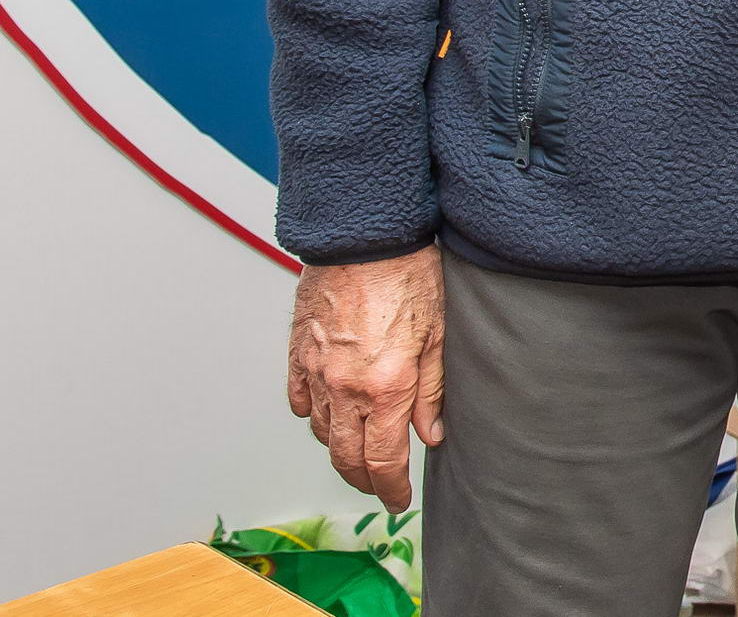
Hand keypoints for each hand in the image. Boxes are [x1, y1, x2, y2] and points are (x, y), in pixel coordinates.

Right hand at [288, 249, 445, 509]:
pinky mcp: (298, 353)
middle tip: (380, 487)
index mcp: (385, 387)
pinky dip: (314, 416)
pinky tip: (326, 417)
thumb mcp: (438, 335)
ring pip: (322, 432)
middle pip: (346, 457)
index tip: (399, 501)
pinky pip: (301, 400)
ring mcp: (316, 372)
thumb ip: (432, 392)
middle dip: (364, 481)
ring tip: (360, 453)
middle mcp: (345, 387)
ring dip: (340, 450)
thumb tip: (430, 435)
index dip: (390, 489)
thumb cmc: (410, 274)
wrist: (365, 235)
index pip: (382, 461)